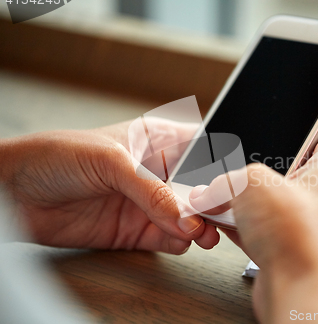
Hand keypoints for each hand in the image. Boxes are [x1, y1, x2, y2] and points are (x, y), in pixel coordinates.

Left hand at [0, 119, 218, 253]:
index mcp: (156, 140)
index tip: (231, 183)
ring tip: (203, 232)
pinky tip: (181, 240)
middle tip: (222, 214)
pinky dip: (180, 242)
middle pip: (200, 187)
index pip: (201, 149)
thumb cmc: (55, 157)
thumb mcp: (110, 161)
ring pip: (189, 216)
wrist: (14, 193)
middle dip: (214, 201)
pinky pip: (169, 238)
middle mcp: (157, 172)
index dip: (219, 165)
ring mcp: (148, 203)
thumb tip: (187, 217)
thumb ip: (151, 190)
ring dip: (200, 226)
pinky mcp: (137, 230)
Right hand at [190, 129, 317, 322]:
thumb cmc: (296, 234)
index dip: (308, 128)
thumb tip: (207, 192)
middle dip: (263, 169)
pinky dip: (246, 226)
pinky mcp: (291, 249)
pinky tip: (225, 223)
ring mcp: (308, 226)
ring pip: (275, 203)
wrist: (299, 289)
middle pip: (293, 172)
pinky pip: (266, 229)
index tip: (290, 125)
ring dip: (248, 202)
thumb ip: (226, 180)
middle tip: (243, 163)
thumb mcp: (251, 183)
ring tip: (226, 195)